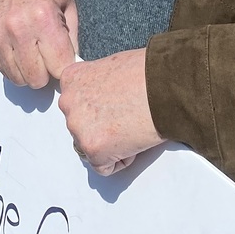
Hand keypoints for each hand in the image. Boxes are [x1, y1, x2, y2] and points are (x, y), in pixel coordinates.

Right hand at [0, 0, 78, 88]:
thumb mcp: (70, 8)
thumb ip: (72, 42)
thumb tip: (72, 71)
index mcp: (43, 18)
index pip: (59, 67)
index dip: (66, 66)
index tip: (66, 59)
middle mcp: (17, 28)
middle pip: (37, 79)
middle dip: (47, 72)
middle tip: (50, 56)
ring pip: (18, 78)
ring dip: (30, 70)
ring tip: (36, 51)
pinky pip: (3, 68)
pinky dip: (14, 64)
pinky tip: (21, 47)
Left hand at [59, 49, 162, 175]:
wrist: (166, 86)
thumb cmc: (147, 73)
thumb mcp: (110, 66)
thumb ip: (95, 84)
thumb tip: (99, 98)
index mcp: (72, 79)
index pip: (76, 104)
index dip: (100, 107)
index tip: (115, 102)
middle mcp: (68, 103)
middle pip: (81, 127)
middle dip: (103, 126)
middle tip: (127, 115)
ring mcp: (79, 128)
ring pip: (91, 148)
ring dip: (111, 143)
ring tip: (133, 124)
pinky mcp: (94, 150)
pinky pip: (104, 167)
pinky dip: (122, 159)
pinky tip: (135, 138)